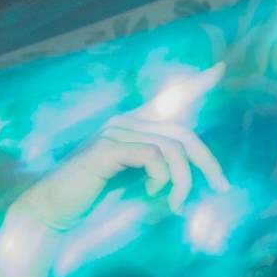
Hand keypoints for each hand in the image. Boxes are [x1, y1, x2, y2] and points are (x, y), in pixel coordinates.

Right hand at [5, 66, 226, 233]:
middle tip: (222, 187)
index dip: (196, 84)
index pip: (168, 99)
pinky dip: (161, 178)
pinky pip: (152, 156)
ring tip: (176, 204)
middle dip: (208, 161)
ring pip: (172, 148)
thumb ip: (156, 168)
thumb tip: (187, 172)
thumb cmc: (93, 197)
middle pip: (182, 132)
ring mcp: (114, 132)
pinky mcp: (106, 149)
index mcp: (133, 125)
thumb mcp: (132, 180)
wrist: (54, 208)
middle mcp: (125, 121)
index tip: (220, 68)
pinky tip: (151, 192)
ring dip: (183, 181)